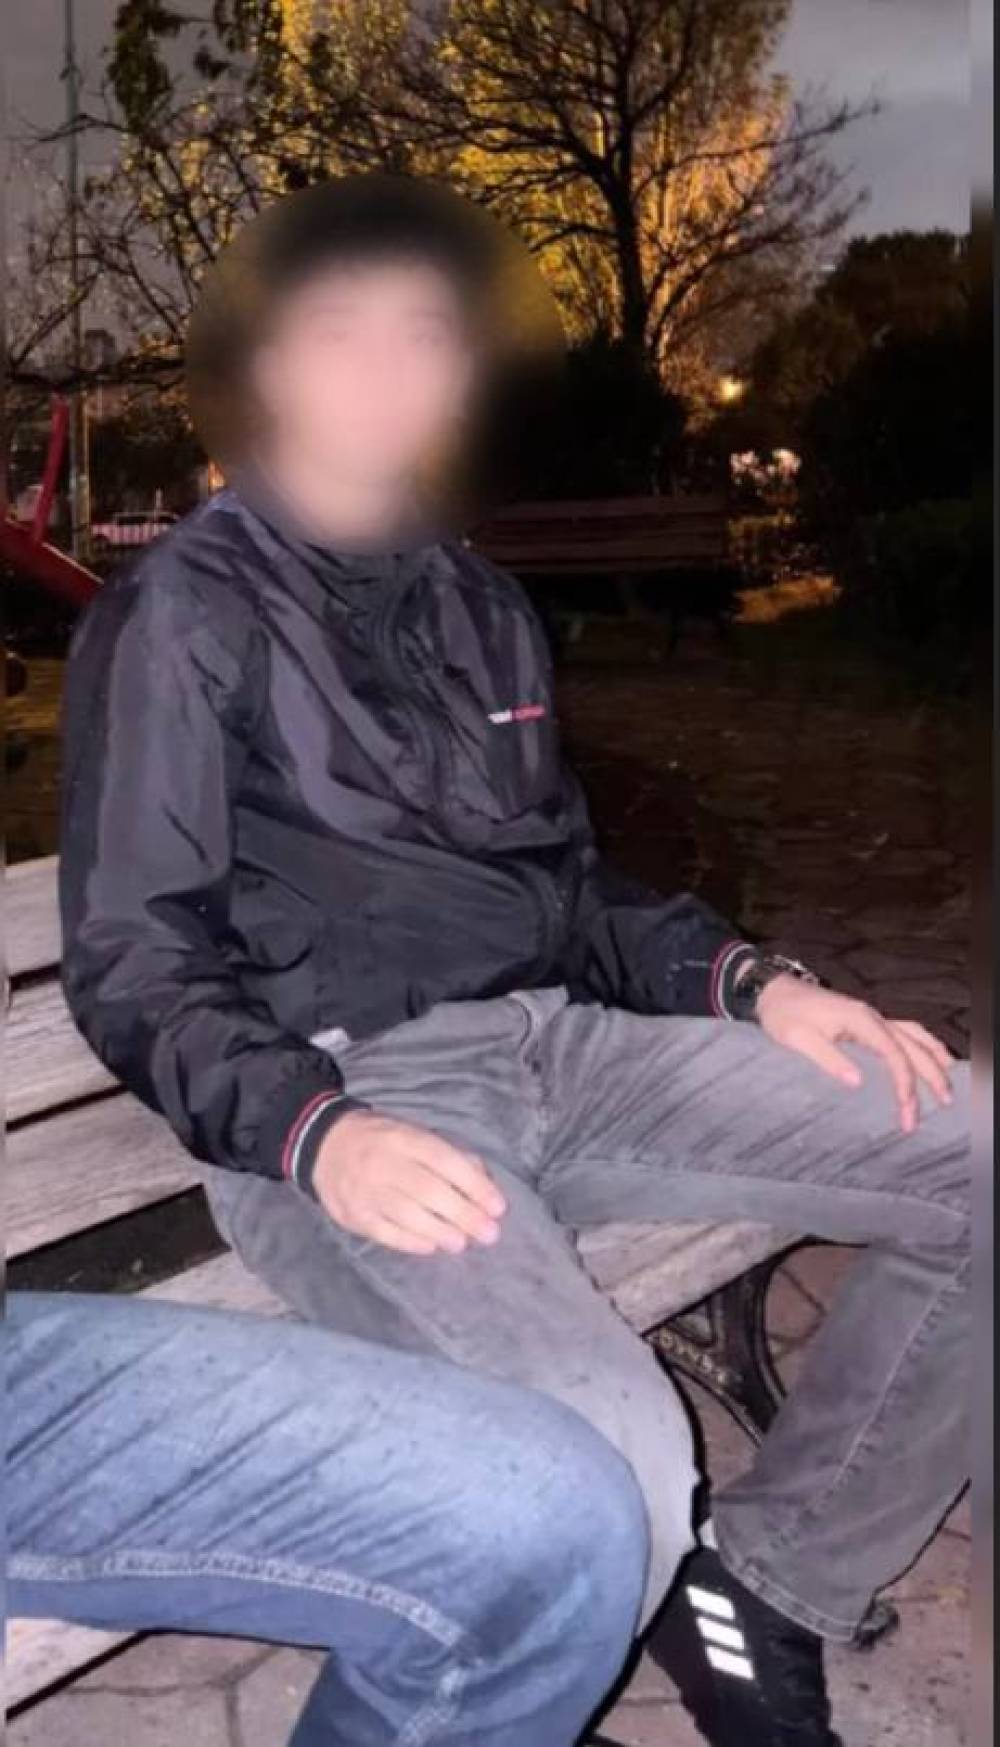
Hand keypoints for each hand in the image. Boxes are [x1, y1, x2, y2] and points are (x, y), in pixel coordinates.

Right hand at [313, 1109, 506, 1255]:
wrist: (325, 1144)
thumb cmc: (383, 1141)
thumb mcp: (415, 1134)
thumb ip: (451, 1156)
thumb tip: (484, 1184)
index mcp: (404, 1138)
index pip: (445, 1161)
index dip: (475, 1185)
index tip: (498, 1207)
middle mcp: (385, 1163)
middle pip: (429, 1191)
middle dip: (464, 1214)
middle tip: (490, 1234)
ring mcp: (365, 1190)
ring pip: (407, 1214)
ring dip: (440, 1231)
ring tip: (462, 1243)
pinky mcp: (352, 1214)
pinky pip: (384, 1232)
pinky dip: (410, 1242)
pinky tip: (431, 1247)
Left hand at [755, 974, 953, 1132]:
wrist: (772, 991)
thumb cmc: (783, 1015)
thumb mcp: (798, 1038)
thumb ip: (828, 1059)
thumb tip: (857, 1082)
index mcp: (860, 1020)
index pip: (894, 1054)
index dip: (905, 1083)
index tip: (907, 1110)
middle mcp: (872, 1016)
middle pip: (912, 1046)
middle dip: (930, 1076)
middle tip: (945, 1104)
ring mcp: (871, 1016)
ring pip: (914, 1035)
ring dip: (933, 1058)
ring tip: (947, 1083)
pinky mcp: (865, 1020)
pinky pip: (904, 1031)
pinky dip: (922, 1045)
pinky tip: (929, 1057)